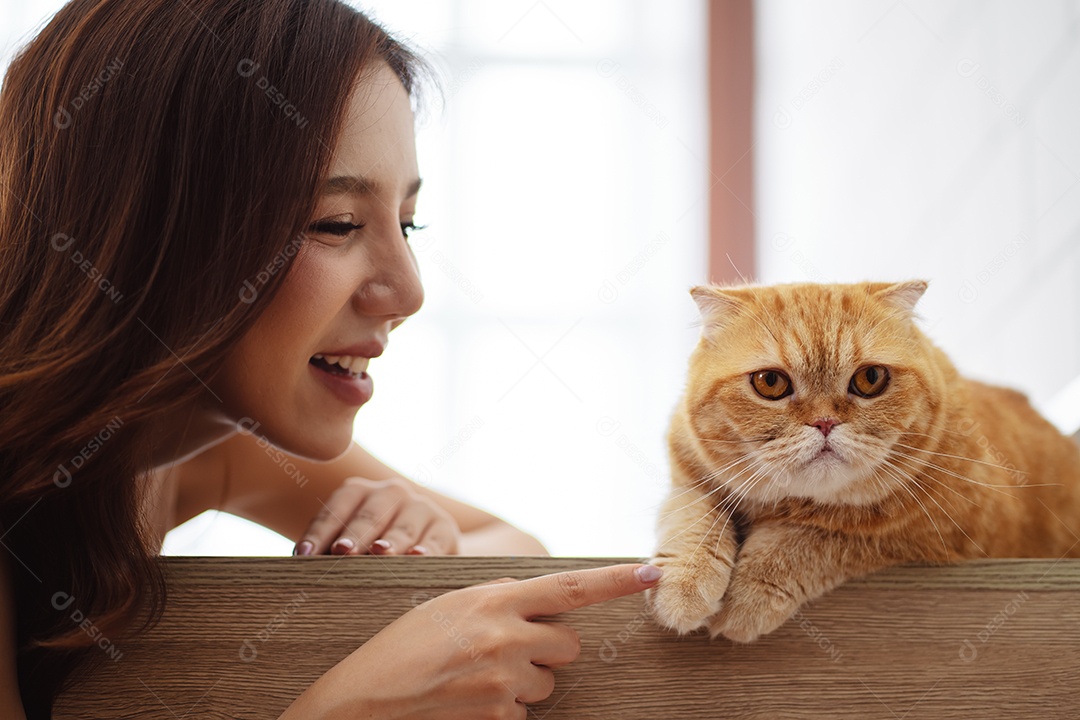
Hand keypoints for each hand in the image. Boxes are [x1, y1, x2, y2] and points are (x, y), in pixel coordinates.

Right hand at [278, 563, 662, 719]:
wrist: (361, 701)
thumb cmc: (400, 649)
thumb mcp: (446, 607)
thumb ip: (495, 600)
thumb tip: (537, 604)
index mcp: (492, 599)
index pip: (570, 587)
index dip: (616, 580)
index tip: (653, 570)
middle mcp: (504, 636)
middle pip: (568, 645)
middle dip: (548, 650)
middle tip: (503, 652)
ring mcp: (504, 681)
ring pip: (547, 683)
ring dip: (522, 683)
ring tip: (472, 680)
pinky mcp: (499, 718)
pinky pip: (524, 715)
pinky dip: (502, 712)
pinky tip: (466, 703)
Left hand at [293, 476, 460, 556]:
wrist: (426, 546)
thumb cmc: (374, 548)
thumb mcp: (353, 542)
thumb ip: (331, 550)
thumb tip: (301, 568)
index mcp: (360, 491)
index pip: (336, 509)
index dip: (320, 532)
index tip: (304, 556)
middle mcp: (391, 492)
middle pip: (370, 514)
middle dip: (355, 534)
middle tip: (342, 552)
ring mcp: (421, 507)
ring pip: (402, 526)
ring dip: (390, 541)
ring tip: (379, 553)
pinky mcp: (444, 528)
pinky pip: (434, 539)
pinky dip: (426, 549)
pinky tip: (416, 557)